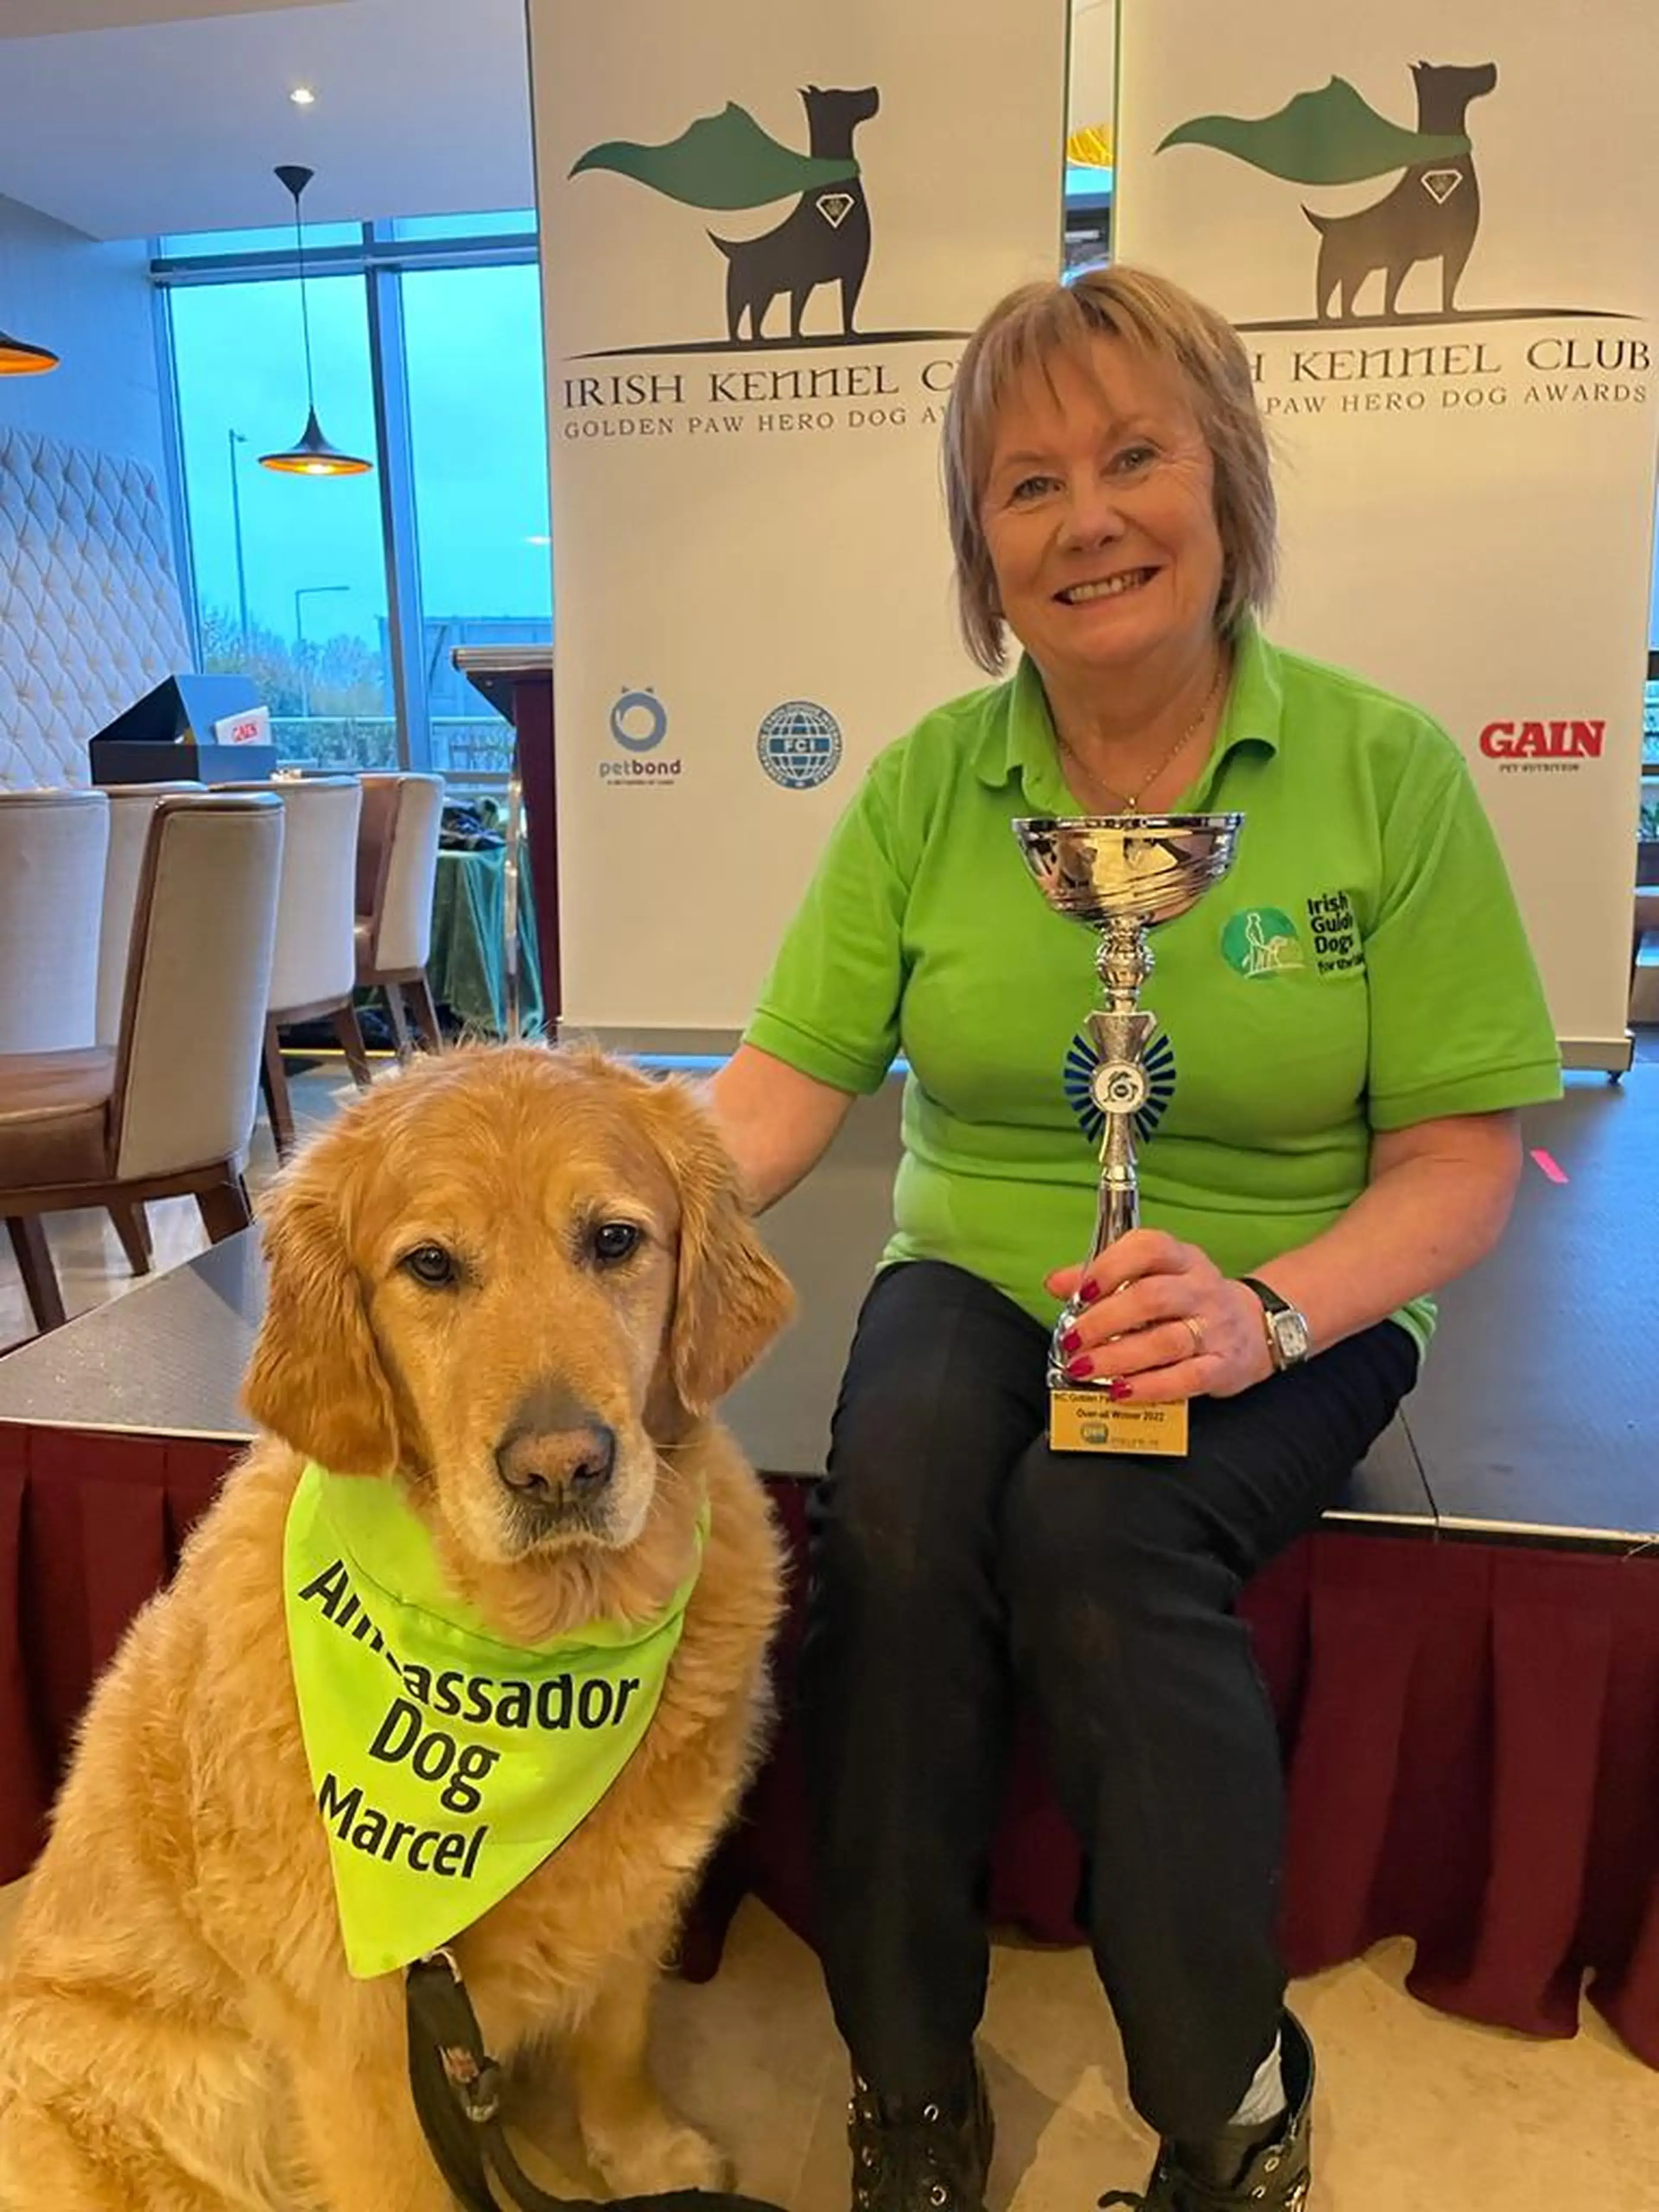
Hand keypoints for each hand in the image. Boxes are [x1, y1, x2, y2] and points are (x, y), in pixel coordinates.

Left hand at [1044, 1229, 1273, 1402]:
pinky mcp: (1223, 1366)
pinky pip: (1186, 1378)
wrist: (1256, 1327)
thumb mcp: (1154, 1276)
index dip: (1111, 1267)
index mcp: (1182, 1259)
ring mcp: (1215, 1328)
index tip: (1080, 1291)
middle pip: (1151, 1298)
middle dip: (1104, 1321)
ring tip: (1083, 1368)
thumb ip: (1105, 1276)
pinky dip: (1149, 1387)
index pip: (1149, 1248)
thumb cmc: (1189, 1300)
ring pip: (1165, 1341)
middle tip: (1072, 1341)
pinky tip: (1119, 1391)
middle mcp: (1201, 1289)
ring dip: (1118, 1357)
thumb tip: (1056, 1283)